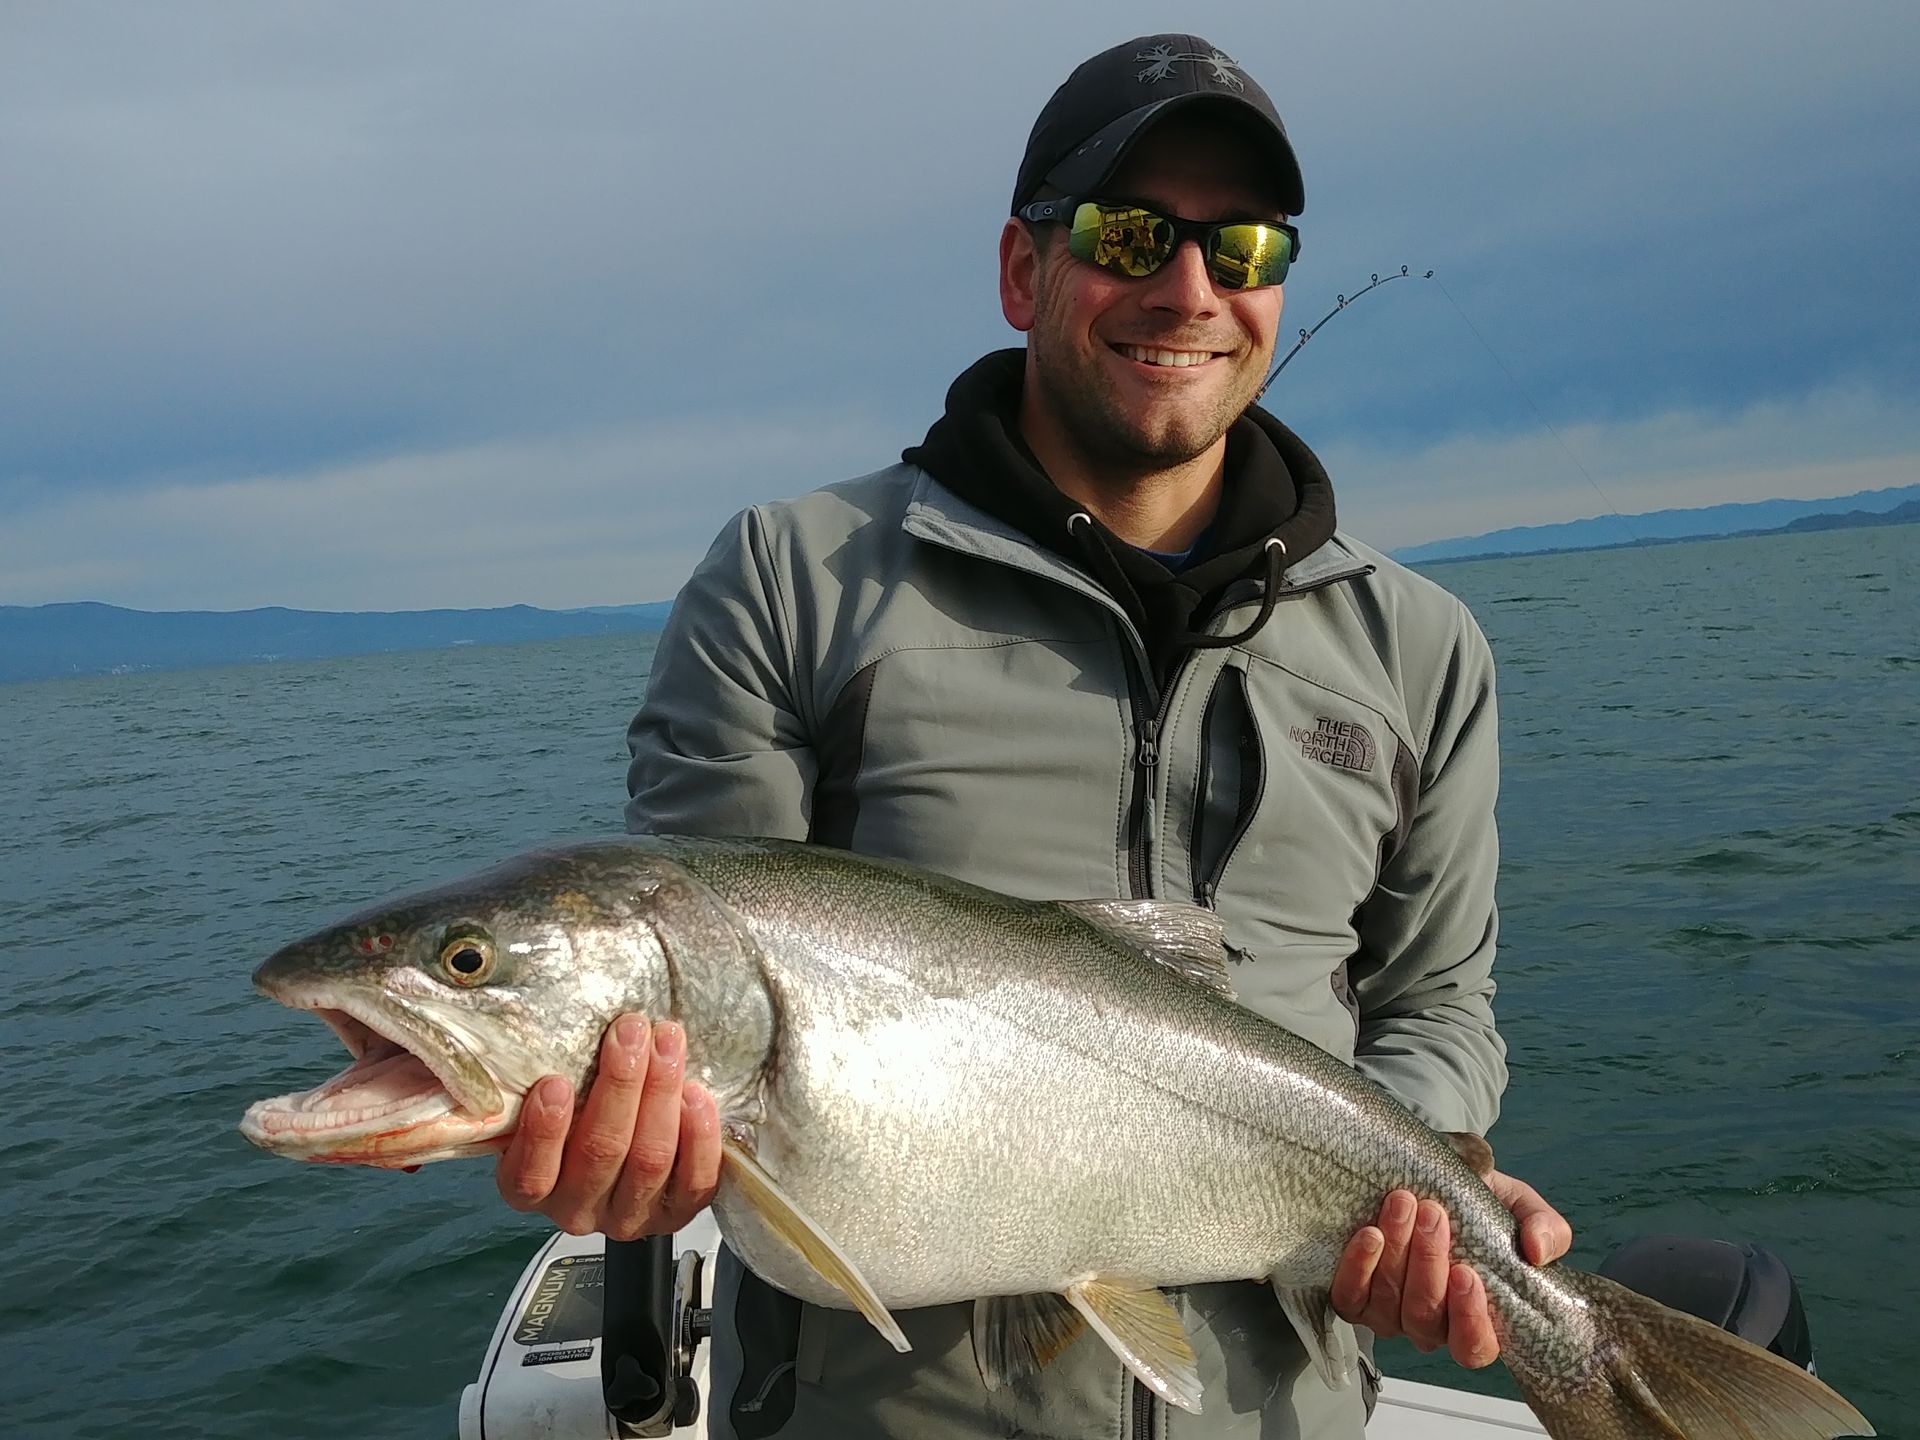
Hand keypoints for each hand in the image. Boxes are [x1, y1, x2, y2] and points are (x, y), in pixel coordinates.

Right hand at [495, 1013, 722, 1240]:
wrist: (621, 1136)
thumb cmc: (575, 1108)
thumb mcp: (546, 1099)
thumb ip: (542, 1082)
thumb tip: (540, 1034)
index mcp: (532, 1188)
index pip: (532, 1175)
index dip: (544, 1132)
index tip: (555, 1081)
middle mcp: (577, 1208)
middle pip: (602, 1151)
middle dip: (620, 1085)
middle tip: (631, 1031)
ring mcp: (629, 1216)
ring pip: (649, 1160)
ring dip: (661, 1094)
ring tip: (667, 1043)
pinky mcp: (675, 1215)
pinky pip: (694, 1181)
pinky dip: (699, 1136)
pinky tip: (695, 1094)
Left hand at [1330, 1171, 1571, 1368]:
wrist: (1427, 1180)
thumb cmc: (1477, 1205)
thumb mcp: (1520, 1207)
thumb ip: (1545, 1229)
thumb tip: (1538, 1252)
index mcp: (1474, 1317)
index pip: (1474, 1347)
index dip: (1470, 1320)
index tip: (1467, 1272)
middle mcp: (1428, 1324)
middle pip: (1424, 1318)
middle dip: (1428, 1263)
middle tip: (1432, 1214)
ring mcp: (1388, 1312)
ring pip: (1387, 1305)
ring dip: (1395, 1253)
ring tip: (1402, 1205)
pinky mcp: (1353, 1295)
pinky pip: (1348, 1297)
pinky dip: (1357, 1267)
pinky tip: (1369, 1234)